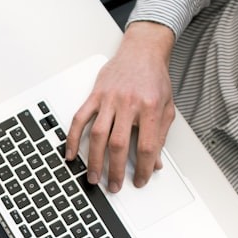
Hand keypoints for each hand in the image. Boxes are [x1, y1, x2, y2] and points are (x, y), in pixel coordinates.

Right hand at [65, 22, 176, 190]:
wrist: (142, 51)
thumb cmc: (154, 78)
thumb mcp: (166, 107)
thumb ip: (160, 135)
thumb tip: (156, 162)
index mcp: (149, 107)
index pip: (146, 146)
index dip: (144, 168)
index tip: (141, 180)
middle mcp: (128, 103)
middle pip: (119, 144)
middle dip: (116, 170)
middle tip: (114, 186)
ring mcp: (109, 99)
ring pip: (98, 135)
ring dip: (94, 160)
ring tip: (93, 177)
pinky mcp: (95, 95)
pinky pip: (80, 119)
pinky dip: (73, 137)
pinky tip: (71, 153)